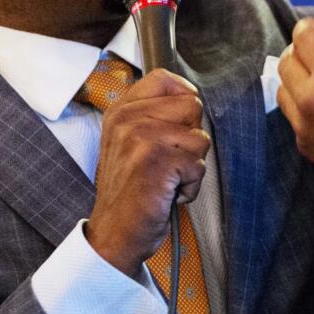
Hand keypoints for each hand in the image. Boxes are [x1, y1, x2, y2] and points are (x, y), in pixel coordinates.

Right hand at [86, 69, 209, 275]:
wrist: (114, 234)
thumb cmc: (130, 192)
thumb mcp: (130, 143)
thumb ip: (154, 116)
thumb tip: (190, 98)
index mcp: (120, 111)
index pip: (165, 78)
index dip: (183, 98)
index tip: (177, 125)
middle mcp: (128, 119)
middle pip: (192, 105)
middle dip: (190, 138)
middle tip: (166, 162)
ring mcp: (141, 138)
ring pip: (200, 138)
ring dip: (191, 166)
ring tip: (165, 179)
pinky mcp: (157, 160)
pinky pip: (199, 165)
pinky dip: (190, 187)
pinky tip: (166, 194)